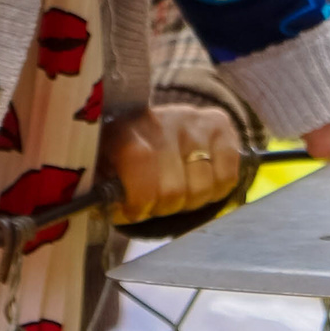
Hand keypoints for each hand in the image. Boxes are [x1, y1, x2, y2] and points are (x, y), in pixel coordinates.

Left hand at [104, 100, 243, 225]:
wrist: (148, 124)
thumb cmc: (122, 158)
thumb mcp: (103, 172)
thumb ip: (106, 193)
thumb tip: (113, 209)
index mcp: (124, 131)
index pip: (141, 169)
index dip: (139, 202)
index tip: (133, 209)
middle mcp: (162, 120)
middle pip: (174, 190)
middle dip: (164, 207)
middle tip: (156, 201)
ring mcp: (193, 121)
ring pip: (202, 188)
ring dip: (189, 201)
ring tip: (178, 190)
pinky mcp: (219, 124)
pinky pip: (227, 178)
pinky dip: (215, 190)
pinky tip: (199, 179)